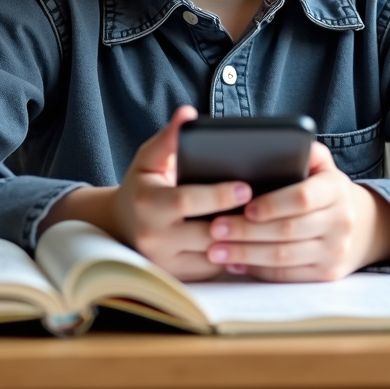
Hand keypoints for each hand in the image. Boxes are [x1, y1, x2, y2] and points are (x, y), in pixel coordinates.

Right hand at [42, 106, 252, 280]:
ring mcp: (168, 262)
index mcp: (149, 204)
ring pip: (214, 255)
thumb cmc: (142, 185)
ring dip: (242, 241)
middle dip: (239, 221)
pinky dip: (235, 254)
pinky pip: (215, 268)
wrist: (121, 226)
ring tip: (269, 223)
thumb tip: (187, 113)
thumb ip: (169, 137)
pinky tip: (256, 239)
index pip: (187, 200)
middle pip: (206, 233)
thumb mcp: (149, 158)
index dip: (218, 195)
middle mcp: (155, 237)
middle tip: (269, 207)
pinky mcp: (180, 276)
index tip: (245, 187)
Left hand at [205, 141, 389, 281]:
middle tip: (215, 227)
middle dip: (246, 231)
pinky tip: (235, 263)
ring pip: (283, 256)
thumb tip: (278, 139)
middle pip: (287, 230)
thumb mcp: (321, 163)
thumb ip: (302, 149)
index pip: (303, 197)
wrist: (360, 225)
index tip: (244, 206)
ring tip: (215, 249)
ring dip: (245, 253)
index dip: (272, 204)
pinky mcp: (326, 274)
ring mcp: (335, 251)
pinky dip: (258, 269)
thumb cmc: (324, 188)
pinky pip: (287, 274)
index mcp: (336, 189)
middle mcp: (340, 222)